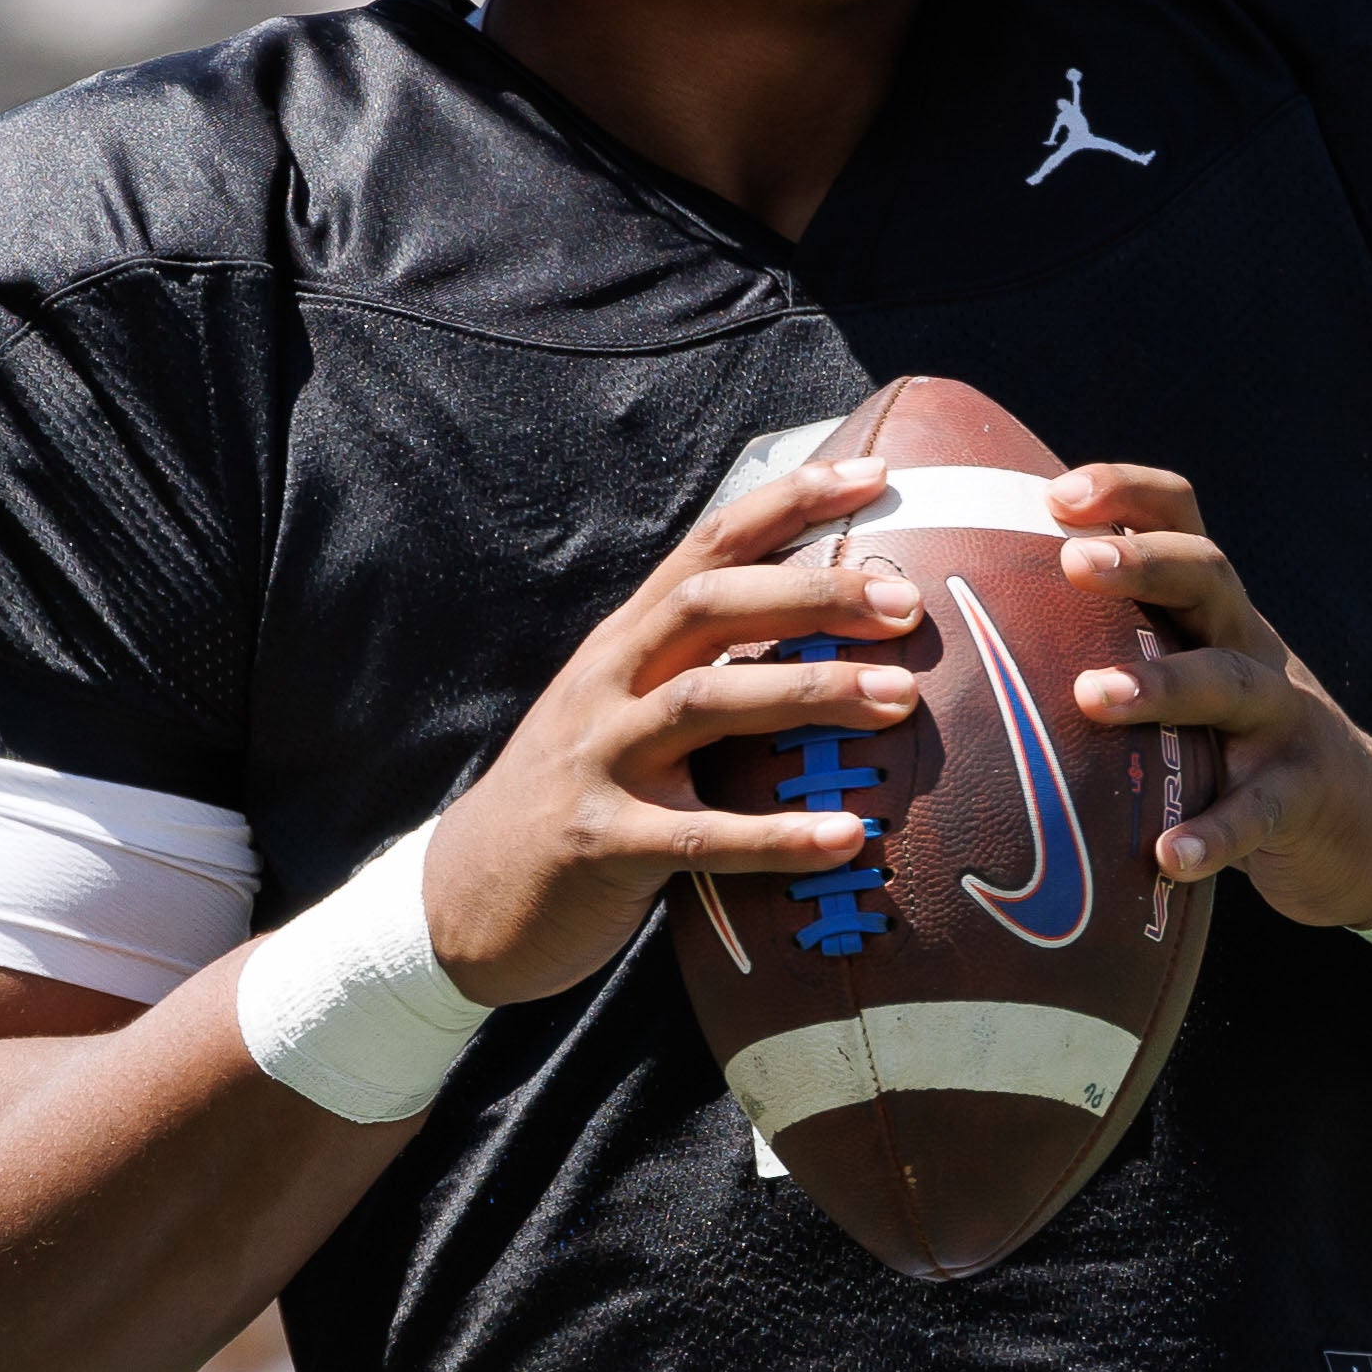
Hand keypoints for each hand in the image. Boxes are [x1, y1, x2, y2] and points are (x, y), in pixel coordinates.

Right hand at [421, 454, 927, 1005]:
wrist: (463, 899)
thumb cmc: (577, 796)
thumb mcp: (621, 707)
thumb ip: (699, 663)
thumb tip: (828, 634)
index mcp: (625, 642)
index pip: (709, 545)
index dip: (789, 500)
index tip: (874, 473)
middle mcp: (609, 684)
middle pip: (712, 605)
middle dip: (813, 592)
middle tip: (908, 604)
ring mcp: (600, 761)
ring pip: (706, 701)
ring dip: (810, 693)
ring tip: (901, 700)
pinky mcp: (602, 845)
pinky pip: (699, 835)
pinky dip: (777, 836)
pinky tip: (848, 837)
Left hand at [1049, 462, 1371, 928]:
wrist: (1361, 822)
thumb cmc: (1231, 743)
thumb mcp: (1190, 675)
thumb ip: (1116, 647)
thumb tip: (971, 637)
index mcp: (1212, 612)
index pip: (1181, 522)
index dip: (1127, 492)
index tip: (1056, 497)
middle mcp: (1249, 647)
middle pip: (1208, 577)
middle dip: (1142, 563)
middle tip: (1075, 562)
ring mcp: (1284, 719)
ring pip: (1230, 683)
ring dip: (1163, 684)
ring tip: (1092, 695)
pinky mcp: (1302, 795)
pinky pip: (1258, 810)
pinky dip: (1215, 832)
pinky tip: (1168, 855)